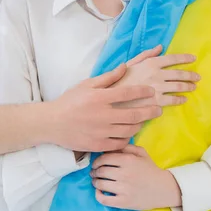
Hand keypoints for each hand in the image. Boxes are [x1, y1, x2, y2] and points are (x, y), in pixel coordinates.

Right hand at [36, 64, 160, 152]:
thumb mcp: (87, 84)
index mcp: (100, 98)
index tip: (151, 91)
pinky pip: (120, 143)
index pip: (128, 93)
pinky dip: (128, 137)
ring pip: (129, 130)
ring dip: (140, 124)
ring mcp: (101, 132)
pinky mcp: (98, 145)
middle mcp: (103, 115)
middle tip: (158, 109)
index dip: (143, 92)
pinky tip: (130, 132)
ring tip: (145, 120)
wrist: (52, 123)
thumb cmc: (70, 101)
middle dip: (150, 111)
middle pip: (134, 114)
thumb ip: (108, 77)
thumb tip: (125, 66)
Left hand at [91, 144, 181, 210]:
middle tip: (94, 172)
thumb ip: (126, 147)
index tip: (96, 164)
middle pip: (101, 171)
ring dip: (95, 182)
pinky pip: (104, 199)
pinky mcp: (124, 202)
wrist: (163, 188)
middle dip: (95, 171)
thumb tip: (110, 147)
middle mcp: (124, 174)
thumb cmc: (150, 169)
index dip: (96, 161)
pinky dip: (98, 195)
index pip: (104, 158)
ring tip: (96, 181)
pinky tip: (99, 192)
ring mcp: (123, 189)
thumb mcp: (141, 153)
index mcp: (128, 160)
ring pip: (100, 184)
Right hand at [115, 45, 198, 106]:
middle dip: (191, 75)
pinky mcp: (157, 102)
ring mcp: (158, 88)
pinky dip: (180, 99)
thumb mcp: (131, 63)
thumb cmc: (120, 79)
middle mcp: (157, 74)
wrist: (113, 98)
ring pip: (179, 87)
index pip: (172, 58)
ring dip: (188, 87)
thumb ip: (146, 55)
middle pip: (179, 73)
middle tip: (197, 76)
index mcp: (151, 63)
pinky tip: (184, 99)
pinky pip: (173, 100)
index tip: (193, 58)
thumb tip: (160, 47)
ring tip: (193, 87)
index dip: (185, 58)